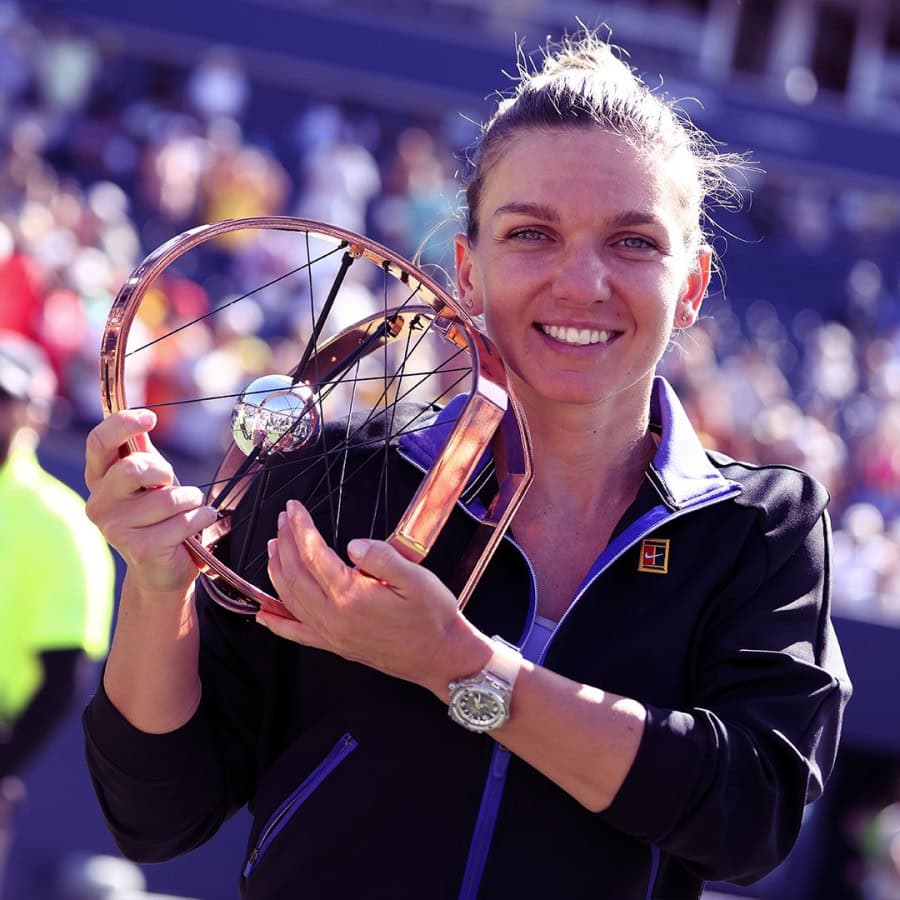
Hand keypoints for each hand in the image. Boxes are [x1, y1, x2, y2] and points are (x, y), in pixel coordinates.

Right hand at [84, 409, 218, 595]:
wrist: (160, 570)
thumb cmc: (157, 517)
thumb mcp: (149, 481)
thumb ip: (142, 453)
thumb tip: (141, 418)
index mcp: (98, 478)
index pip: (98, 442)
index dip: (122, 424)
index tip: (150, 418)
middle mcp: (99, 502)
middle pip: (134, 469)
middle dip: (164, 472)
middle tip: (170, 484)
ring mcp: (115, 528)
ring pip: (168, 497)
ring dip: (191, 499)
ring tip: (188, 509)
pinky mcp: (139, 548)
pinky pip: (184, 521)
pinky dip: (201, 518)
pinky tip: (198, 522)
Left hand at [259, 499, 488, 693]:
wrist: (442, 657)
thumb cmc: (433, 616)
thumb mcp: (417, 578)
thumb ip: (382, 557)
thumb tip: (352, 545)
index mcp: (351, 596)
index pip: (314, 554)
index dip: (301, 527)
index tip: (293, 507)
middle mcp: (334, 617)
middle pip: (295, 574)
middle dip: (285, 542)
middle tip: (282, 519)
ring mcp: (332, 634)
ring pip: (290, 599)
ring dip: (277, 570)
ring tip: (273, 547)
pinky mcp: (336, 646)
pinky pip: (297, 633)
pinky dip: (277, 622)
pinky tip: (263, 614)